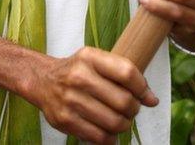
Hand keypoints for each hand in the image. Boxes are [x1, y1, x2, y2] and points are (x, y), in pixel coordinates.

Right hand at [30, 47, 158, 143]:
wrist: (42, 80)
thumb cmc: (76, 71)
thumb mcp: (97, 61)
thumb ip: (124, 75)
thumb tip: (152, 100)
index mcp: (89, 57)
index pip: (127, 73)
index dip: (143, 88)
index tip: (146, 97)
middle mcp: (79, 77)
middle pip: (123, 101)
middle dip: (134, 110)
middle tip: (130, 110)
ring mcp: (70, 100)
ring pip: (114, 122)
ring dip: (124, 125)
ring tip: (120, 121)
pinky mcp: (65, 120)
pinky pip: (99, 137)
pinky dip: (110, 138)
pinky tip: (109, 132)